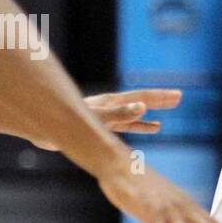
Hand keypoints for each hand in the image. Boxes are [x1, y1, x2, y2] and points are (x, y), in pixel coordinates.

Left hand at [30, 89, 182, 149]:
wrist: (42, 126)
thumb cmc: (66, 122)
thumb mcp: (95, 118)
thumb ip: (119, 114)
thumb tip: (142, 108)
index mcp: (111, 103)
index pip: (141, 97)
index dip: (159, 97)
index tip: (177, 95)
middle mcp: (111, 107)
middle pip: (141, 101)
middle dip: (160, 99)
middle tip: (180, 97)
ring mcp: (106, 116)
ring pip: (136, 112)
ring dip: (152, 112)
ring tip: (170, 111)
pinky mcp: (101, 126)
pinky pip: (126, 126)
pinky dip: (140, 126)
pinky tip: (153, 127)